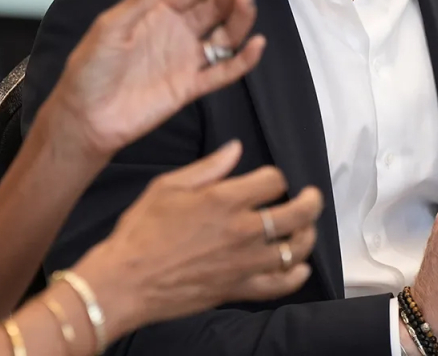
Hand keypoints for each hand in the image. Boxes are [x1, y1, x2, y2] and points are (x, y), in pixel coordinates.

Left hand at [41, 0, 264, 156]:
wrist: (85, 116)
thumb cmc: (90, 69)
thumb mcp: (110, 27)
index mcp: (158, 12)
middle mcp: (178, 31)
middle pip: (213, 6)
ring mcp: (187, 58)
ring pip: (224, 35)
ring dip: (239, 17)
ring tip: (246, 1)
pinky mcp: (191, 86)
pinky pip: (223, 72)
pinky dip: (243, 61)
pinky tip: (256, 45)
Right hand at [71, 141, 322, 340]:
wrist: (125, 281)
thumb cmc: (140, 232)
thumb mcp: (167, 187)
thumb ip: (207, 167)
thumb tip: (235, 148)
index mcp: (224, 200)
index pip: (272, 180)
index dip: (274, 176)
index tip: (269, 180)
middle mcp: (242, 231)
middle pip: (298, 213)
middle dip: (310, 201)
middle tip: (311, 197)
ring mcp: (244, 263)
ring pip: (295, 248)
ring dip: (306, 236)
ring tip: (304, 229)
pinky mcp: (238, 289)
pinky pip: (280, 284)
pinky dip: (295, 275)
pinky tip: (298, 266)